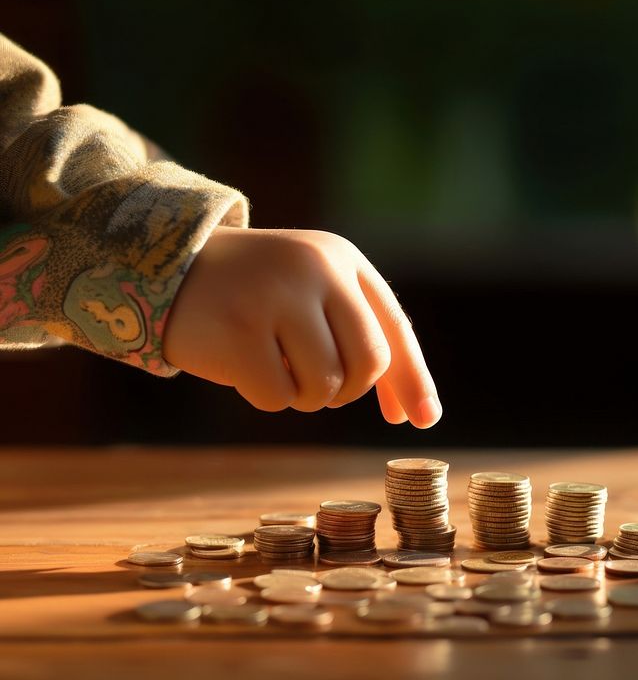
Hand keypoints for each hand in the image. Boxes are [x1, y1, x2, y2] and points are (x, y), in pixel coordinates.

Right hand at [161, 226, 441, 426]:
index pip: (394, 328)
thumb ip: (359, 333)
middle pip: (368, 363)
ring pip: (325, 386)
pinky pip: (277, 397)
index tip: (425, 420)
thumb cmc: (255, 293)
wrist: (169, 269)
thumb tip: (412, 410)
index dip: (412, 378)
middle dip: (348, 390)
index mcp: (341, 258)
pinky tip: (244, 367)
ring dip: (304, 395)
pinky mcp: (240, 332)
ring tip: (276, 367)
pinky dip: (266, 397)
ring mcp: (277, 298)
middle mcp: (315, 269)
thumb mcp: (312, 290)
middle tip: (320, 386)